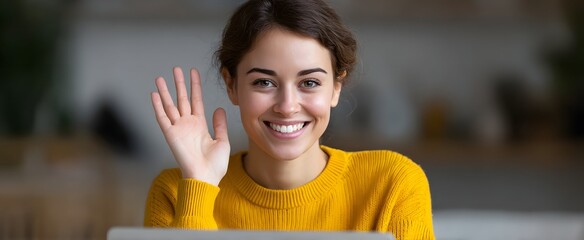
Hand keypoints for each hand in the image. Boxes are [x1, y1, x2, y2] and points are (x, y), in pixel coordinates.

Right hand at [151, 67, 229, 185]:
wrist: (205, 178)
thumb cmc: (215, 165)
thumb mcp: (222, 141)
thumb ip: (219, 124)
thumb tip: (219, 109)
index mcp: (200, 126)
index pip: (196, 101)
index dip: (194, 87)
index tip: (193, 72)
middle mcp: (187, 125)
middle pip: (182, 99)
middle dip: (179, 84)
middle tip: (176, 69)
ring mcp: (178, 129)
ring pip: (170, 105)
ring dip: (165, 92)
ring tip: (160, 77)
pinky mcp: (170, 135)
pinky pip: (162, 118)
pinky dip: (157, 106)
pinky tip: (154, 94)